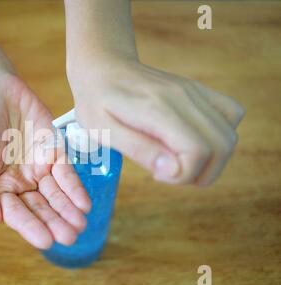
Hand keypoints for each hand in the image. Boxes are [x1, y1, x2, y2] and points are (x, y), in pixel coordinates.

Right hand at [0, 74, 90, 248]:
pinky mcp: (54, 152)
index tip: (45, 240)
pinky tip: (83, 203)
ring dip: (68, 211)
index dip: (30, 227)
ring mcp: (39, 168)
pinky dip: (75, 188)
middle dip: (55, 223)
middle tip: (69, 237)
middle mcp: (20, 183)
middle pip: (40, 208)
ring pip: (56, 195)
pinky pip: (66, 173)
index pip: (15, 213)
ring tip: (79, 226)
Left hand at [69, 59, 244, 185]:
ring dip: (211, 161)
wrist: (103, 66)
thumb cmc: (96, 101)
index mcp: (157, 108)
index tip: (157, 175)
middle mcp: (183, 97)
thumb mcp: (102, 130)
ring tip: (178, 162)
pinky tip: (190, 143)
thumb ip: (138, 150)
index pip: (197, 150)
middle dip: (200, 174)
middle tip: (169, 173)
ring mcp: (194, 92)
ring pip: (229, 135)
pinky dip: (218, 139)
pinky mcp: (198, 91)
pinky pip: (230, 116)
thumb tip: (174, 170)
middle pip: (222, 146)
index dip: (183, 175)